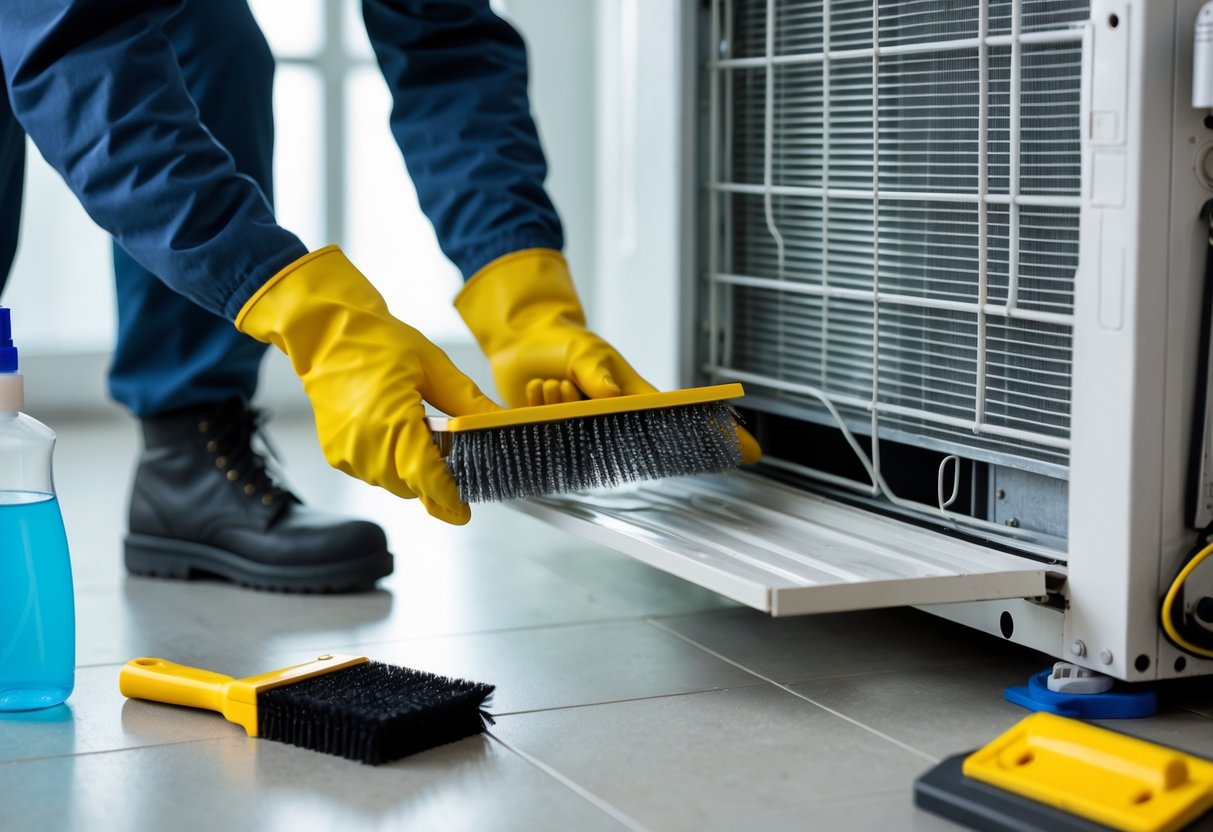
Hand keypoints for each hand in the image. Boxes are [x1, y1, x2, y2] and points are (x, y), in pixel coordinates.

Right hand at [236, 246, 500, 523]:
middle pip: (412, 485)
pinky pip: (372, 473)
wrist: (326, 334)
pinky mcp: (335, 454)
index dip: (447, 497)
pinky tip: (392, 432)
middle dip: (432, 476)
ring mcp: (347, 453)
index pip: (426, 477)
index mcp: (392, 422)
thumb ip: (468, 402)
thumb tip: (502, 421)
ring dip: (410, 469)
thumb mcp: (434, 367)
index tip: (463, 510)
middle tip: (444, 447)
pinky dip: (388, 462)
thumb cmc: (377, 342)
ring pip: (392, 483)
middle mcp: (365, 445)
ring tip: (413, 430)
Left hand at [456, 248, 760, 462]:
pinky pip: (547, 434)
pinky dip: (539, 407)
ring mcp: (585, 428)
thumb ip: (598, 374)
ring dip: (560, 403)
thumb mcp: (587, 350)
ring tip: (556, 380)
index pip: (682, 419)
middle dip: (586, 411)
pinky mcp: (554, 434)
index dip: (715, 434)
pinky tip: (540, 388)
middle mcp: (615, 419)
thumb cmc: (565, 341)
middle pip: (622, 437)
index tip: (751, 451)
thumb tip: (611, 397)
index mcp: (636, 397)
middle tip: (567, 382)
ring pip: (577, 433)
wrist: (522, 339)